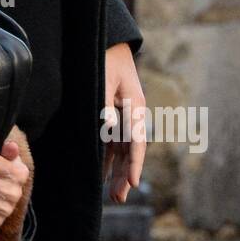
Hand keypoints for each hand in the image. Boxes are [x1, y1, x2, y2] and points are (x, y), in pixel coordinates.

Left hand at [103, 42, 146, 203]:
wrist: (108, 42)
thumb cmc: (106, 59)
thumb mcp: (105, 79)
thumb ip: (105, 104)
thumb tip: (107, 127)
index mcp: (136, 107)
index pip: (136, 141)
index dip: (134, 164)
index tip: (132, 182)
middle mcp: (133, 115)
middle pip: (130, 151)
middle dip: (124, 175)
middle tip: (118, 198)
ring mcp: (124, 116)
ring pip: (121, 149)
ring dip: (116, 170)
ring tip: (112, 194)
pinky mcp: (114, 115)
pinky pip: (112, 141)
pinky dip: (108, 157)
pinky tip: (103, 172)